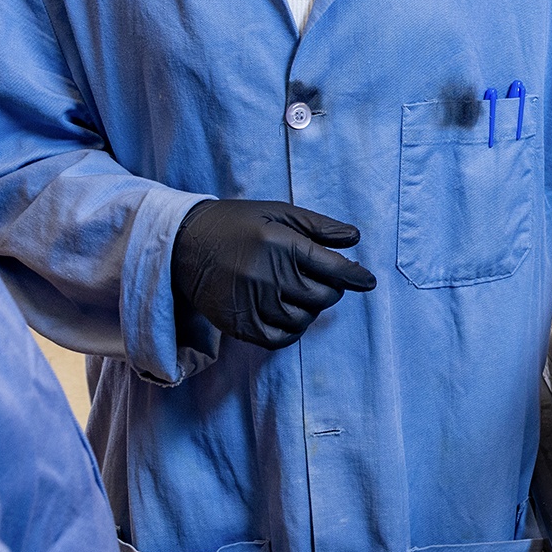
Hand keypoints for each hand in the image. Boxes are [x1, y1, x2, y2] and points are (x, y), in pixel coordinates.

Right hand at [171, 200, 375, 348]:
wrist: (184, 244)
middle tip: (321, 280)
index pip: (334, 269)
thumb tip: (355, 238)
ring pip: (304, 318)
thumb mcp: (278, 213)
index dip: (356, 277)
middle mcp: (269, 276)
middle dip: (330, 289)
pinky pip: (280, 338)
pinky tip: (288, 313)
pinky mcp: (240, 324)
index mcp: (282, 245)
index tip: (367, 281)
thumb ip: (319, 226)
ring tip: (299, 294)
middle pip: (323, 296)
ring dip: (310, 309)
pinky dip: (292, 329)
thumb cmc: (237, 224)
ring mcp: (253, 302)